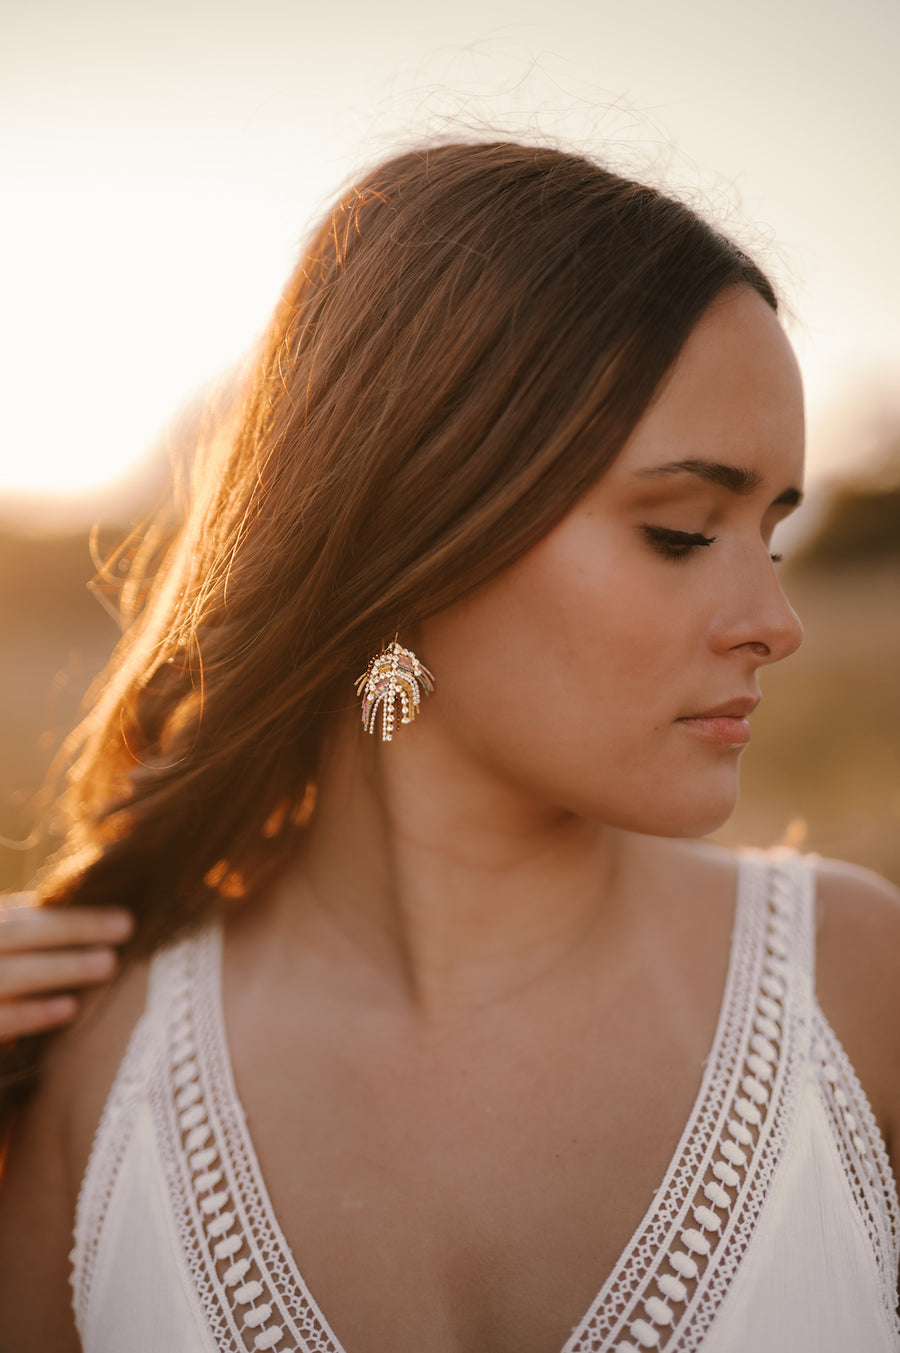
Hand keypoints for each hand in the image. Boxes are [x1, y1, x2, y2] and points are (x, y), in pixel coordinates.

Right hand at [0, 896, 133, 1039]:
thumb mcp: (6, 965)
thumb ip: (24, 948)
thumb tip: (94, 929)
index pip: (18, 917)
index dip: (69, 916)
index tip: (121, 917)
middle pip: (15, 934)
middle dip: (73, 929)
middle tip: (127, 927)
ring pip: (9, 974)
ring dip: (61, 967)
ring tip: (109, 964)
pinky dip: (32, 1013)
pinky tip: (69, 1009)